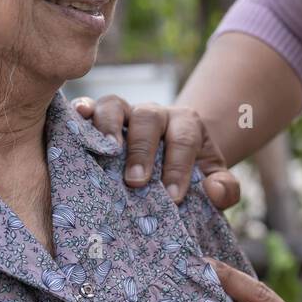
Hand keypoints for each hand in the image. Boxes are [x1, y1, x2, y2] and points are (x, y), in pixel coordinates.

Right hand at [71, 95, 239, 208]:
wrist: (174, 155)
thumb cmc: (192, 172)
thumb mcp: (215, 179)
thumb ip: (225, 188)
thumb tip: (214, 190)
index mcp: (186, 125)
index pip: (184, 139)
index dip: (179, 166)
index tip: (173, 196)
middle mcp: (156, 114)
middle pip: (149, 119)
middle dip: (143, 149)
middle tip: (136, 182)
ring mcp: (127, 113)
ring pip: (116, 105)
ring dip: (108, 126)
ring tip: (105, 151)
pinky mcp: (101, 116)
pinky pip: (90, 105)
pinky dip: (82, 110)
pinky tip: (75, 118)